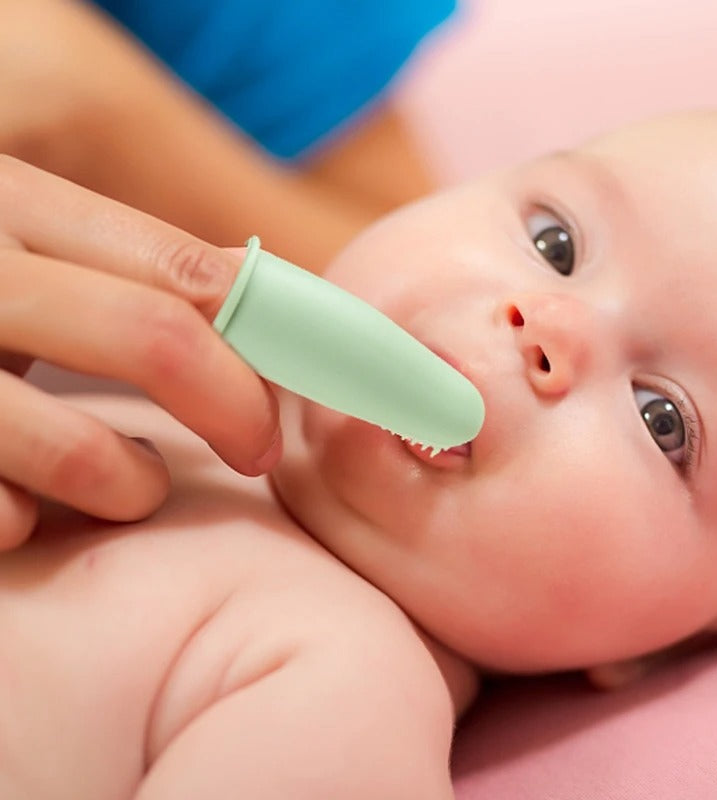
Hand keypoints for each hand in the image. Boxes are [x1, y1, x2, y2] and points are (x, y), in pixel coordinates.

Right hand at [0, 156, 280, 548]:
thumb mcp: (27, 248)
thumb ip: (128, 267)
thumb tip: (250, 283)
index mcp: (17, 206)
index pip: (188, 272)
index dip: (266, 338)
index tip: (304, 389)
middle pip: (155, 337)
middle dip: (231, 408)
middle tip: (257, 454)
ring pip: (74, 441)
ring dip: (130, 482)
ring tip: (133, 486)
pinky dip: (23, 523)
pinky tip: (22, 514)